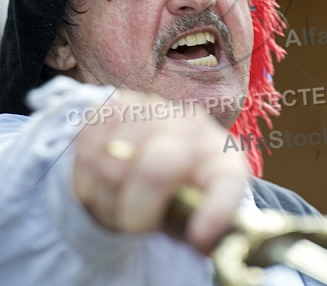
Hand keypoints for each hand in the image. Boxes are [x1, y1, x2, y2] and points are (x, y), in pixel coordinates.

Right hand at [73, 90, 248, 253]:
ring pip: (113, 157)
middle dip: (135, 207)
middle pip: (158, 166)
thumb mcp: (187, 219)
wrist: (150, 155)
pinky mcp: (118, 103)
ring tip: (115, 201)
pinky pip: (89, 141)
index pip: (227, 179)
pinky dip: (85, 171)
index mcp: (222, 159)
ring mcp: (156, 108)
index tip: (198, 236)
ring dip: (105, 192)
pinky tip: (99, 178)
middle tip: (130, 224)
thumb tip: (199, 237)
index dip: (216, 208)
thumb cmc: (174, 197)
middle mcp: (194, 126)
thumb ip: (193, 224)